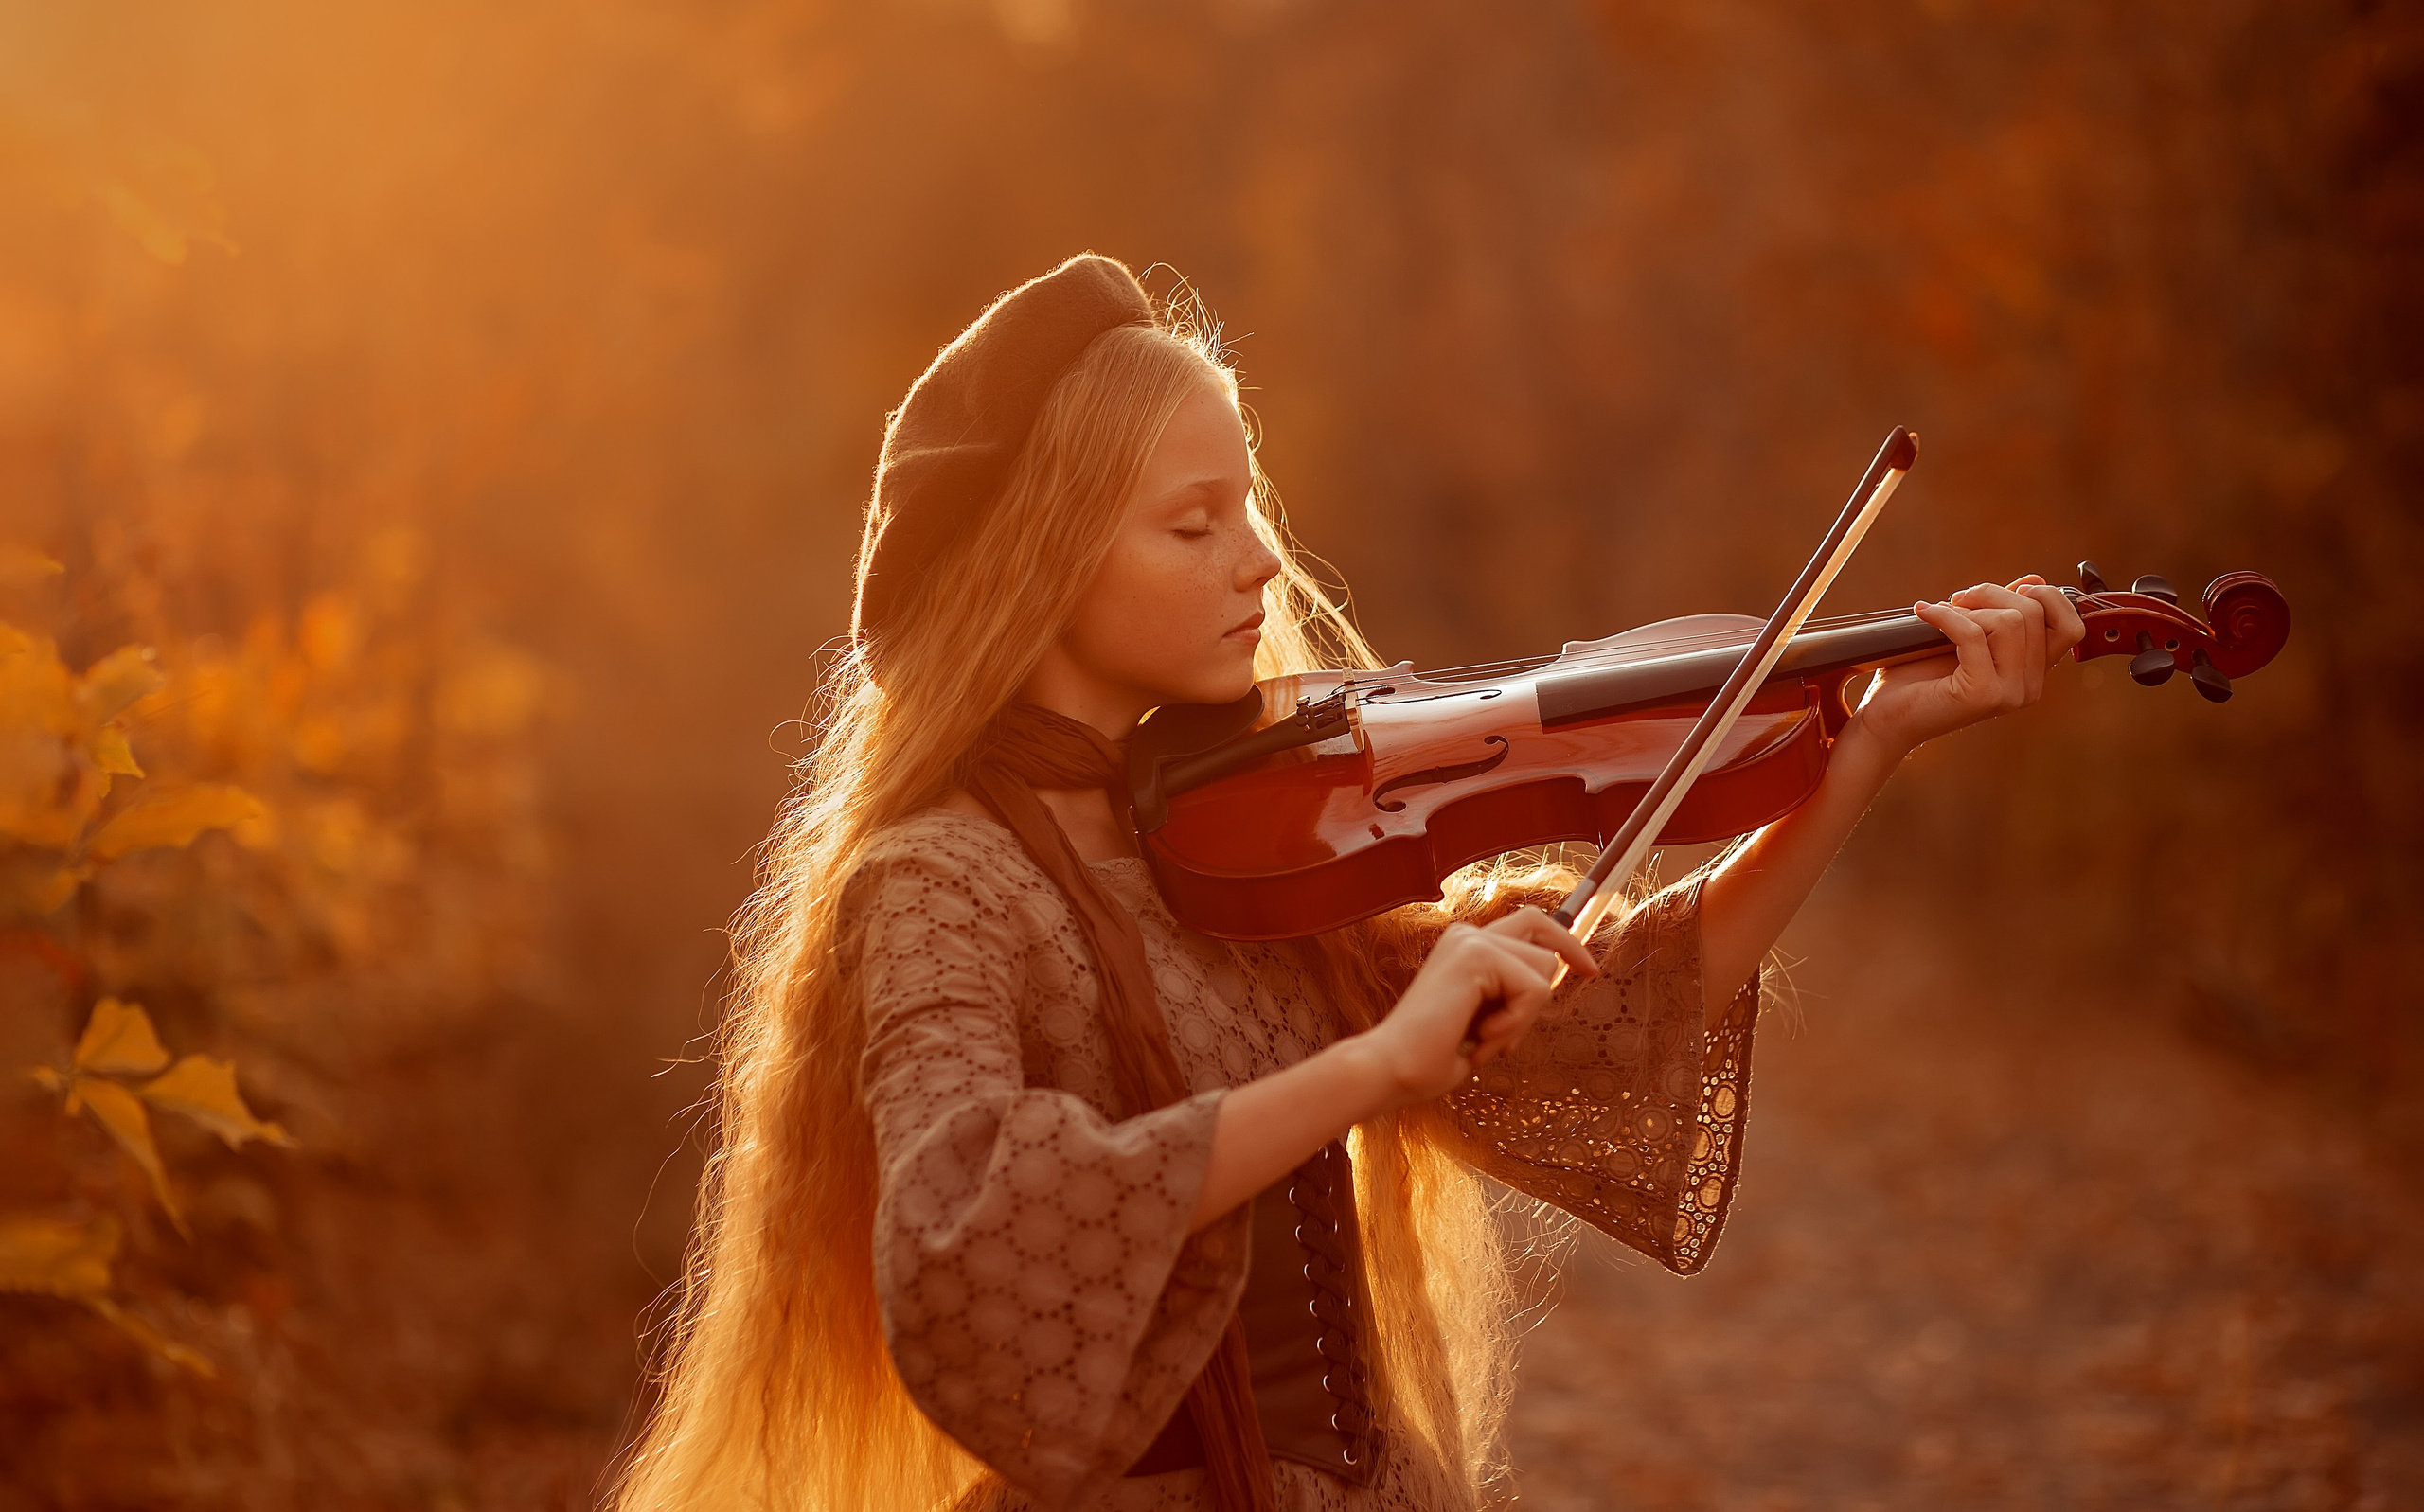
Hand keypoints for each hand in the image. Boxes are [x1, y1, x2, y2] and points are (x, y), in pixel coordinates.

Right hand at [1346, 907, 1597, 1115]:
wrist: (1395, 1068)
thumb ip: (1509, 992)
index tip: (1590, 969)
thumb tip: (1552, 977)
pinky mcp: (1477, 956)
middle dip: (1535, 1003)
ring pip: (1544, 972)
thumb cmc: (1433, 1054)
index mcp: (1466, 945)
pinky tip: (1479, 1036)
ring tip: (1483, 1039)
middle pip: (1546, 950)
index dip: (1565, 941)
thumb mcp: (1484, 1018)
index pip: (1533, 923)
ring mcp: (1471, 941)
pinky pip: (1534, 990)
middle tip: (1498, 1037)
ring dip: (1522, 1019)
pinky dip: (1515, 1024)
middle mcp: (1468, 934)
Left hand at [1846, 574, 2086, 757]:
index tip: (2011, 590)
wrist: (1886, 716)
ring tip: (1940, 612)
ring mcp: (2009, 694)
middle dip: (1992, 593)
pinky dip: (1944, 615)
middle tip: (1958, 599)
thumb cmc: (1922, 673)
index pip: (2071, 627)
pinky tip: (1923, 612)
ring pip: (2009, 622)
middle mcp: (2029, 687)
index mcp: (2033, 673)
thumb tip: (2035, 580)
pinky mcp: (1982, 694)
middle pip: (2034, 614)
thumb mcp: (1971, 634)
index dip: (2048, 598)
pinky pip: (1972, 634)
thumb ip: (2004, 612)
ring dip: (1969, 607)